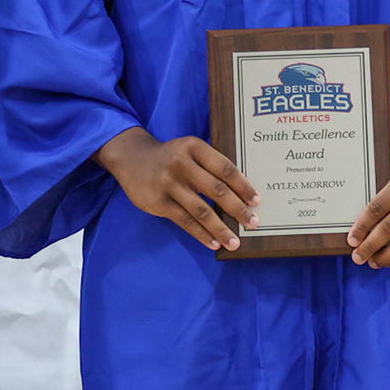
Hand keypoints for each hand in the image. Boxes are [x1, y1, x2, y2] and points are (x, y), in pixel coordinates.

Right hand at [94, 129, 259, 252]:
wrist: (132, 158)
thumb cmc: (171, 157)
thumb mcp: (190, 150)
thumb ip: (210, 165)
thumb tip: (241, 193)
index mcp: (194, 147)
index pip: (225, 168)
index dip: (243, 185)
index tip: (257, 201)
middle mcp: (181, 163)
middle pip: (216, 190)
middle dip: (238, 209)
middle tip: (253, 223)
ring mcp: (168, 184)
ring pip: (201, 210)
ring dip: (220, 229)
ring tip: (235, 242)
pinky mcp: (158, 202)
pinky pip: (185, 221)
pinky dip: (201, 234)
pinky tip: (214, 243)